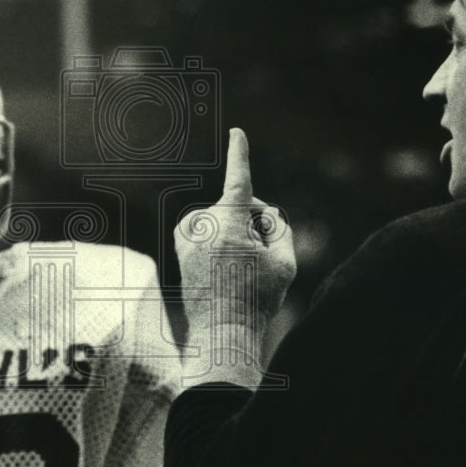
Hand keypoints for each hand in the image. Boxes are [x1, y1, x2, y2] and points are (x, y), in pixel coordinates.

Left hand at [174, 128, 295, 377]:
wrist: (221, 334)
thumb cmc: (256, 299)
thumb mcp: (285, 261)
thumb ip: (278, 226)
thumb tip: (260, 213)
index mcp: (227, 224)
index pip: (239, 181)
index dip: (240, 155)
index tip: (236, 132)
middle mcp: (202, 226)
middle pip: (240, 208)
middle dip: (254, 223)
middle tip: (260, 260)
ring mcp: (187, 237)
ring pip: (224, 219)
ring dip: (237, 233)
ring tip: (243, 268)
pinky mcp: (181, 248)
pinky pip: (209, 231)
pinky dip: (221, 239)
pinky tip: (228, 264)